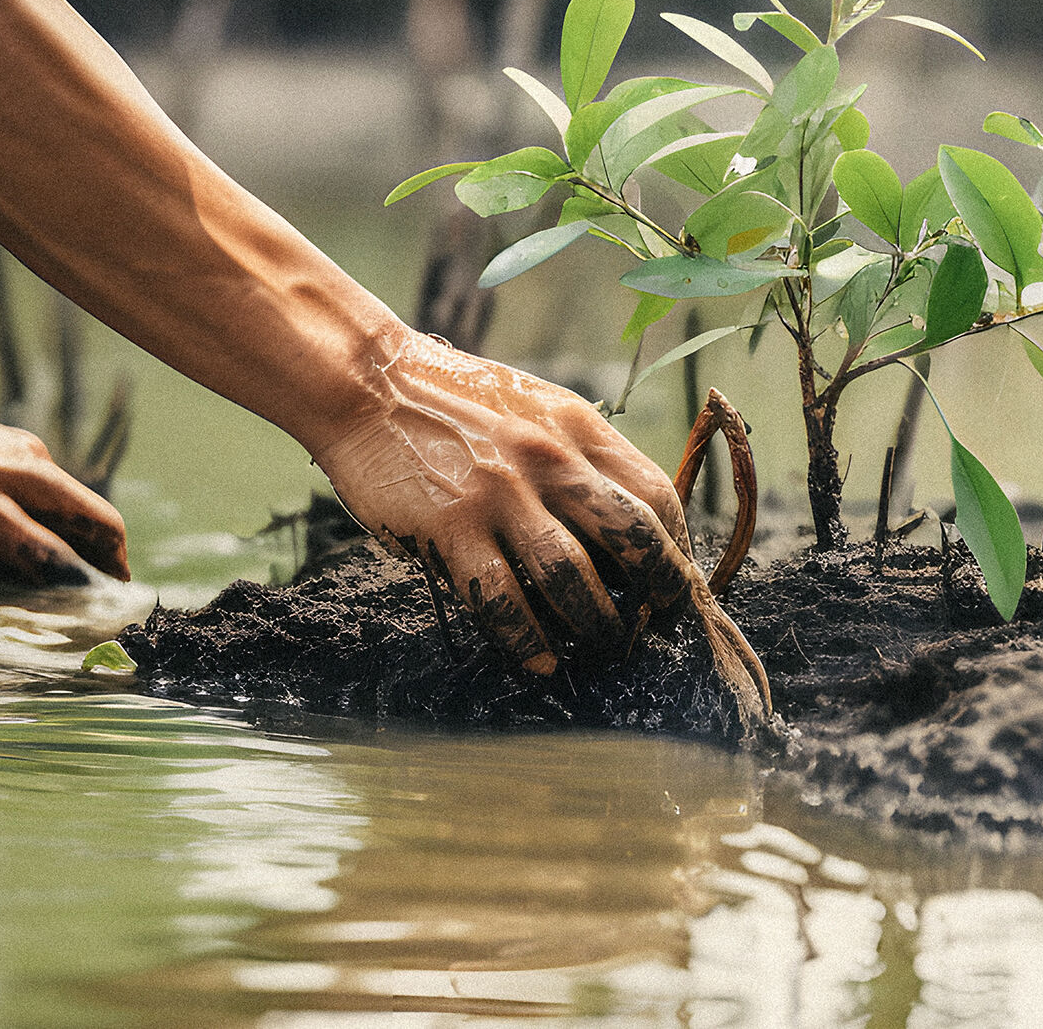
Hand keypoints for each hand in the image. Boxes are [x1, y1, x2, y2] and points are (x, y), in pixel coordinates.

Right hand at [310, 327, 695, 672]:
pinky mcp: (451, 526)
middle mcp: (549, 459)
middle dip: (658, 592)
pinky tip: (538, 658)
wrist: (366, 384)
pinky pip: (503, 599)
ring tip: (604, 647)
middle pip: (633, 538)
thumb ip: (578, 457)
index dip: (675, 548)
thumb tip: (620, 527)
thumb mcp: (535, 409)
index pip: (655, 496)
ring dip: (597, 624)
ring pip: (574, 577)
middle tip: (657, 626)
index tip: (674, 582)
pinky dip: (527, 638)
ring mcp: (500, 494)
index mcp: (578, 427)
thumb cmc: (453, 401)